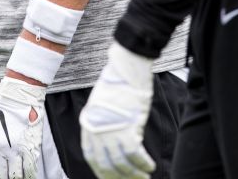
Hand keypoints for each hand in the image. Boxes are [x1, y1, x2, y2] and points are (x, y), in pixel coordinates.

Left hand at [0, 77, 45, 178]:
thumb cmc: (0, 110)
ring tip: (16, 176)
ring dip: (15, 178)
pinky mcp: (31, 146)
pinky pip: (30, 169)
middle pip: (1, 176)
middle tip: (6, 176)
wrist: (18, 95)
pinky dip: (29, 176)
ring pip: (15, 176)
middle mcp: (0, 150)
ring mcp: (16, 149)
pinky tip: (28, 176)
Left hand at [80, 42, 155, 178]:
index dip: (103, 172)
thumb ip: (104, 125)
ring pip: (122, 164)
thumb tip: (114, 142)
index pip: (92, 158)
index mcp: (88, 126)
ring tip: (145, 177)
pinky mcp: (127, 129)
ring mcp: (111, 132)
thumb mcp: (102, 106)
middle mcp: (96, 132)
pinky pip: (135, 155)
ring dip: (135, 173)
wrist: (125, 70)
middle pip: (107, 165)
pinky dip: (143, 164)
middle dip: (120, 177)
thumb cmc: (117, 84)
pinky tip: (150, 166)